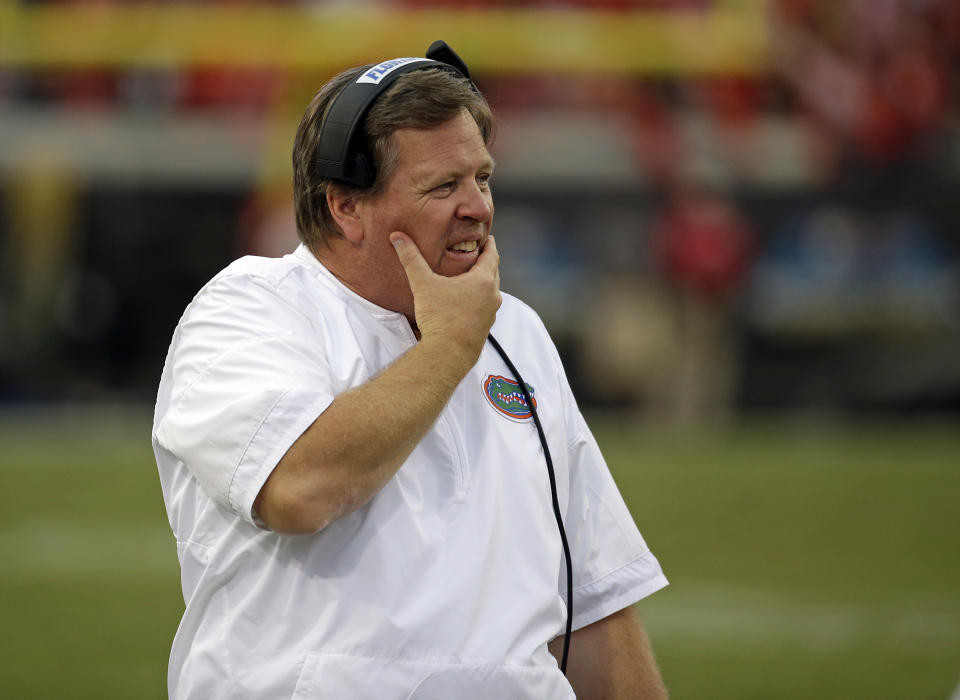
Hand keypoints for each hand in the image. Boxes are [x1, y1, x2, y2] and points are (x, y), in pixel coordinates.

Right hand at [391, 232, 500, 368]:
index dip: (490, 244)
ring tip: (473, 276)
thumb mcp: (423, 284)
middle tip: (480, 253)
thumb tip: (397, 237)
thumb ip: (411, 258)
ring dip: (485, 281)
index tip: (488, 238)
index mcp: (483, 281)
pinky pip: (486, 307)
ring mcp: (491, 313)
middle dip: (487, 261)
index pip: (492, 255)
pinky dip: (480, 299)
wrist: (447, 354)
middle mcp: (492, 296)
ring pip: (491, 291)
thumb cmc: (439, 318)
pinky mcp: (485, 327)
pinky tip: (467, 302)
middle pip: (494, 272)